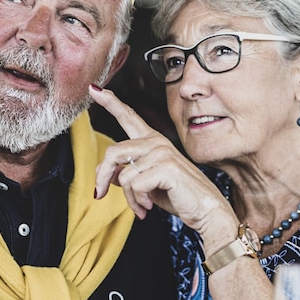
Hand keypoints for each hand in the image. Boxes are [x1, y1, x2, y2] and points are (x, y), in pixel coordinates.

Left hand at [88, 85, 236, 244]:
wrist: (205, 210)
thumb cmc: (179, 196)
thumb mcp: (147, 184)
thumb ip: (128, 173)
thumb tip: (105, 173)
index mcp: (153, 141)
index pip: (129, 117)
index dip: (111, 102)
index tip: (94, 89)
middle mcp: (157, 142)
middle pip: (112, 152)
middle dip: (101, 177)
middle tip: (100, 194)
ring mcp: (162, 152)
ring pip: (122, 175)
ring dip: (128, 197)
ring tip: (141, 206)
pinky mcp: (166, 166)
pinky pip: (134, 185)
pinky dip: (138, 201)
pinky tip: (149, 206)